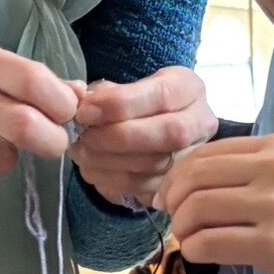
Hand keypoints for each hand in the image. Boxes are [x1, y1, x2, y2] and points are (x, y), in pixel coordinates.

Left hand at [70, 68, 218, 209]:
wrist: (156, 127)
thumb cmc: (137, 103)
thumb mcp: (125, 86)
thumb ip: (98, 90)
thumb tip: (73, 94)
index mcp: (188, 88)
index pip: (163, 96)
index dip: (121, 105)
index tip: (85, 111)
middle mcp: (200, 122)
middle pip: (169, 133)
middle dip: (118, 137)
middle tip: (84, 136)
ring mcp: (192, 156)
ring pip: (155, 164)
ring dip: (109, 161)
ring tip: (82, 152)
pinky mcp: (176, 183)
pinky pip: (144, 187)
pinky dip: (110, 179)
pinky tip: (92, 168)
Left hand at [156, 134, 273, 273]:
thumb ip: (253, 170)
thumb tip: (194, 183)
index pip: (205, 152)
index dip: (177, 175)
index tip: (172, 195)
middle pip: (194, 177)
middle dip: (173, 200)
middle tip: (174, 219)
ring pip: (196, 209)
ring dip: (182, 228)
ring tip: (191, 239)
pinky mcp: (272, 245)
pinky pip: (210, 243)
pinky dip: (194, 250)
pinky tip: (201, 254)